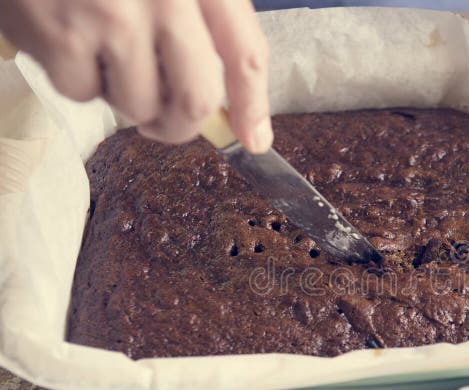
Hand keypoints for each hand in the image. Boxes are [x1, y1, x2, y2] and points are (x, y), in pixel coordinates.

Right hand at [0, 0, 271, 152]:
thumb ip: (201, 19)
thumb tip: (218, 104)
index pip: (245, 53)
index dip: (253, 106)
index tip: (254, 140)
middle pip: (195, 99)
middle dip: (181, 126)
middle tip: (165, 124)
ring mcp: (112, 16)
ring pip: (138, 104)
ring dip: (124, 94)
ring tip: (103, 52)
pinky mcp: (60, 34)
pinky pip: (83, 92)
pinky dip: (77, 79)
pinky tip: (68, 38)